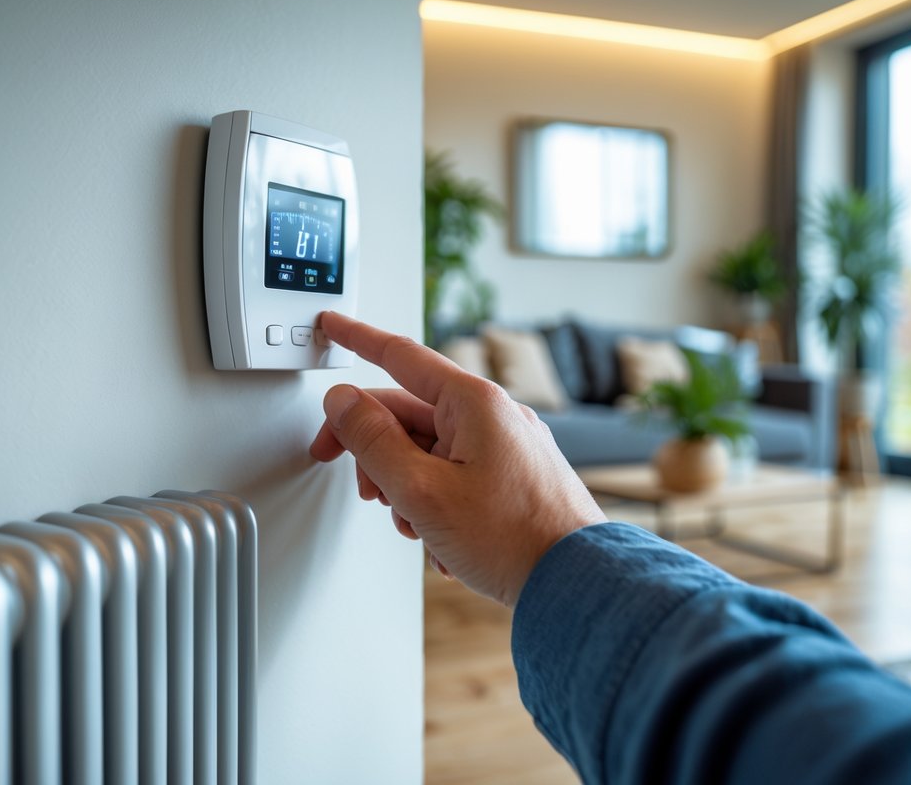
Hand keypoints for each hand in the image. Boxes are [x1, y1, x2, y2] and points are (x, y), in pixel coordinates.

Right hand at [309, 312, 605, 606]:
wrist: (577, 584)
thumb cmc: (515, 539)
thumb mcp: (421, 490)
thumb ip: (373, 441)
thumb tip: (344, 402)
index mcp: (474, 403)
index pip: (400, 356)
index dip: (357, 339)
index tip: (333, 325)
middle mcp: (494, 417)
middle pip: (410, 415)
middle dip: (377, 455)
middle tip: (361, 487)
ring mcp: (507, 447)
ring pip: (429, 451)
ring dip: (407, 490)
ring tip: (415, 527)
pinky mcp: (513, 477)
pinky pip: (456, 476)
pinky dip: (437, 505)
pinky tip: (443, 541)